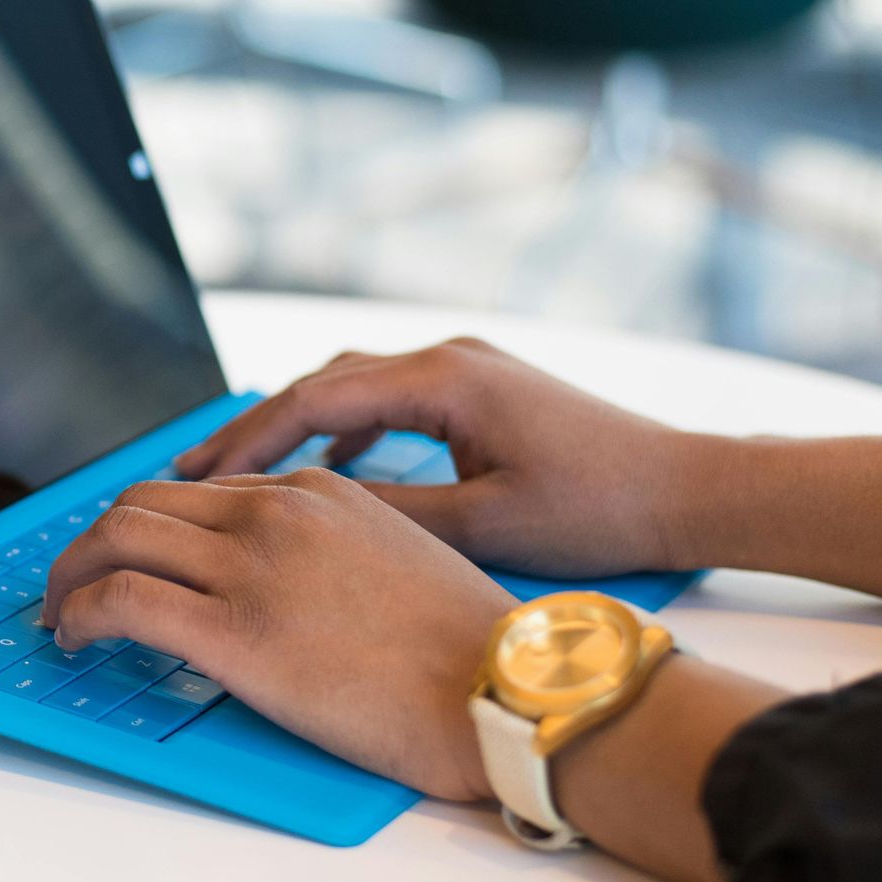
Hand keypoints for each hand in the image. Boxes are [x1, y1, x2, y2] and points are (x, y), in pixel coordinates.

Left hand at [41, 470, 512, 799]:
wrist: (504, 691)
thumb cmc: (468, 650)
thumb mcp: (395, 558)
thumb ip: (328, 548)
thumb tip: (279, 581)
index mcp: (315, 491)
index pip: (201, 492)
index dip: (153, 527)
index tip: (133, 557)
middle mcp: (275, 513)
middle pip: (142, 503)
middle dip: (95, 541)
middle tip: (76, 581)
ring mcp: (251, 568)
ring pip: (116, 538)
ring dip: (72, 573)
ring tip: (62, 613)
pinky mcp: (233, 632)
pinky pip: (120, 601)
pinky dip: (79, 612)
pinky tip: (76, 638)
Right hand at [176, 337, 712, 578]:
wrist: (689, 488)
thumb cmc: (600, 507)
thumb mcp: (484, 523)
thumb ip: (390, 511)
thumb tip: (308, 511)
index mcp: (442, 378)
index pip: (314, 400)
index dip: (246, 439)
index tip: (196, 476)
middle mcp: (446, 357)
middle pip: (322, 384)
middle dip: (254, 429)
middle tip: (192, 472)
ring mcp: (464, 369)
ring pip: (351, 389)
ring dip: (295, 428)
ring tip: (240, 472)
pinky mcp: (480, 391)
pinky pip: (387, 400)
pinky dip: (343, 430)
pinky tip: (325, 469)